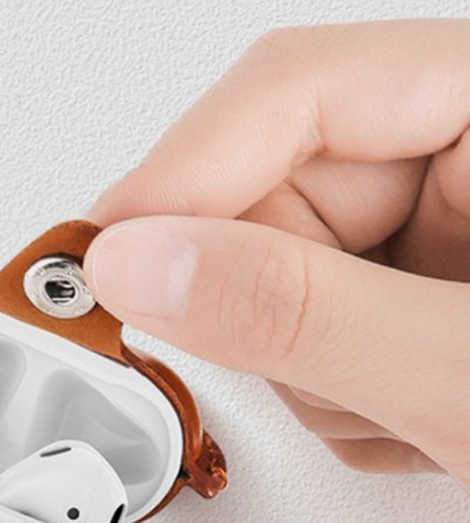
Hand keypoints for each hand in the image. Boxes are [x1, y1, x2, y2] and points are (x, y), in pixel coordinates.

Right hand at [84, 19, 469, 489]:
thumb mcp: (467, 376)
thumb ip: (297, 314)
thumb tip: (141, 265)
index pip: (294, 91)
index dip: (181, 175)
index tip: (102, 257)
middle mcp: (468, 150)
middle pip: (271, 198)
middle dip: (270, 310)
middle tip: (325, 379)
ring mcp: (440, 224)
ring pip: (277, 281)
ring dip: (315, 373)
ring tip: (407, 413)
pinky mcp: (414, 290)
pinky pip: (310, 334)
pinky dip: (340, 399)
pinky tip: (412, 417)